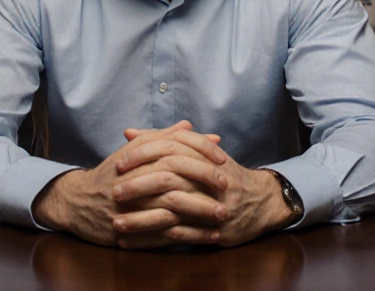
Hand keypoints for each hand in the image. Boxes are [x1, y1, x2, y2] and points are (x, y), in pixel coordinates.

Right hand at [32, 121, 228, 246]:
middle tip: (228, 190)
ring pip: (171, 211)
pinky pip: (164, 236)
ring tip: (222, 216)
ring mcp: (132, 209)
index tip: (223, 162)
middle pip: (175, 182)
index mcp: (138, 160)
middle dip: (204, 186)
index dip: (201, 156)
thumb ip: (161, 137)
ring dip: (199, 214)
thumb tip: (189, 125)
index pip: (175, 153)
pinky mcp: (132, 232)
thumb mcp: (133, 151)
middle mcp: (134, 182)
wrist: (79, 203)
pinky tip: (207, 237)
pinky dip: (188, 237)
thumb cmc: (111, 174)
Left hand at [116, 130, 293, 247]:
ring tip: (116, 224)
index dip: (143, 155)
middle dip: (138, 187)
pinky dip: (154, 240)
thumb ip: (163, 140)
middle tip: (114, 193)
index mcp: (202, 157)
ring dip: (141, 220)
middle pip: (168, 179)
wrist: (260, 201)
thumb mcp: (198, 152)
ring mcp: (211, 206)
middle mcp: (208, 180)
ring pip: (172, 211)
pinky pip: (180, 237)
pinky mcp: (213, 230)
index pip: (169, 150)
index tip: (119, 164)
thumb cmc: (222, 174)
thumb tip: (129, 132)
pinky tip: (133, 242)